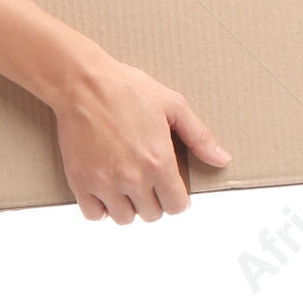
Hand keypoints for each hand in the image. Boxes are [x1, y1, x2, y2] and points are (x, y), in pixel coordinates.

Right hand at [52, 47, 229, 223]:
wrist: (83, 84)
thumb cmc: (127, 89)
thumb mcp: (172, 105)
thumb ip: (199, 136)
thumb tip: (222, 159)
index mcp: (159, 162)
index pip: (176, 206)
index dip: (176, 199)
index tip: (170, 189)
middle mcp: (134, 178)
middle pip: (151, 214)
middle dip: (153, 202)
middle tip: (147, 184)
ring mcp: (105, 182)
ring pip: (124, 218)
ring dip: (128, 207)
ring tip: (126, 188)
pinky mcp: (80, 182)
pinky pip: (94, 215)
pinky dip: (100, 209)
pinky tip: (104, 192)